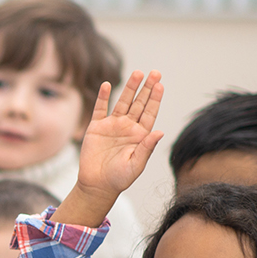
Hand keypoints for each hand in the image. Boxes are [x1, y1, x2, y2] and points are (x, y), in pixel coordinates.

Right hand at [74, 70, 164, 199]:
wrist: (97, 185)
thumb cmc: (119, 178)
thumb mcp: (136, 165)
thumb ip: (147, 148)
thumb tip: (159, 132)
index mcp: (141, 135)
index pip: (150, 112)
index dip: (155, 99)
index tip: (160, 85)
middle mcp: (128, 127)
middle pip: (139, 103)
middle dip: (147, 88)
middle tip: (155, 73)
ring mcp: (112, 125)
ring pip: (123, 102)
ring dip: (130, 88)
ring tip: (137, 73)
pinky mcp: (96, 127)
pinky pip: (100, 109)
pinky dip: (103, 97)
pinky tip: (106, 85)